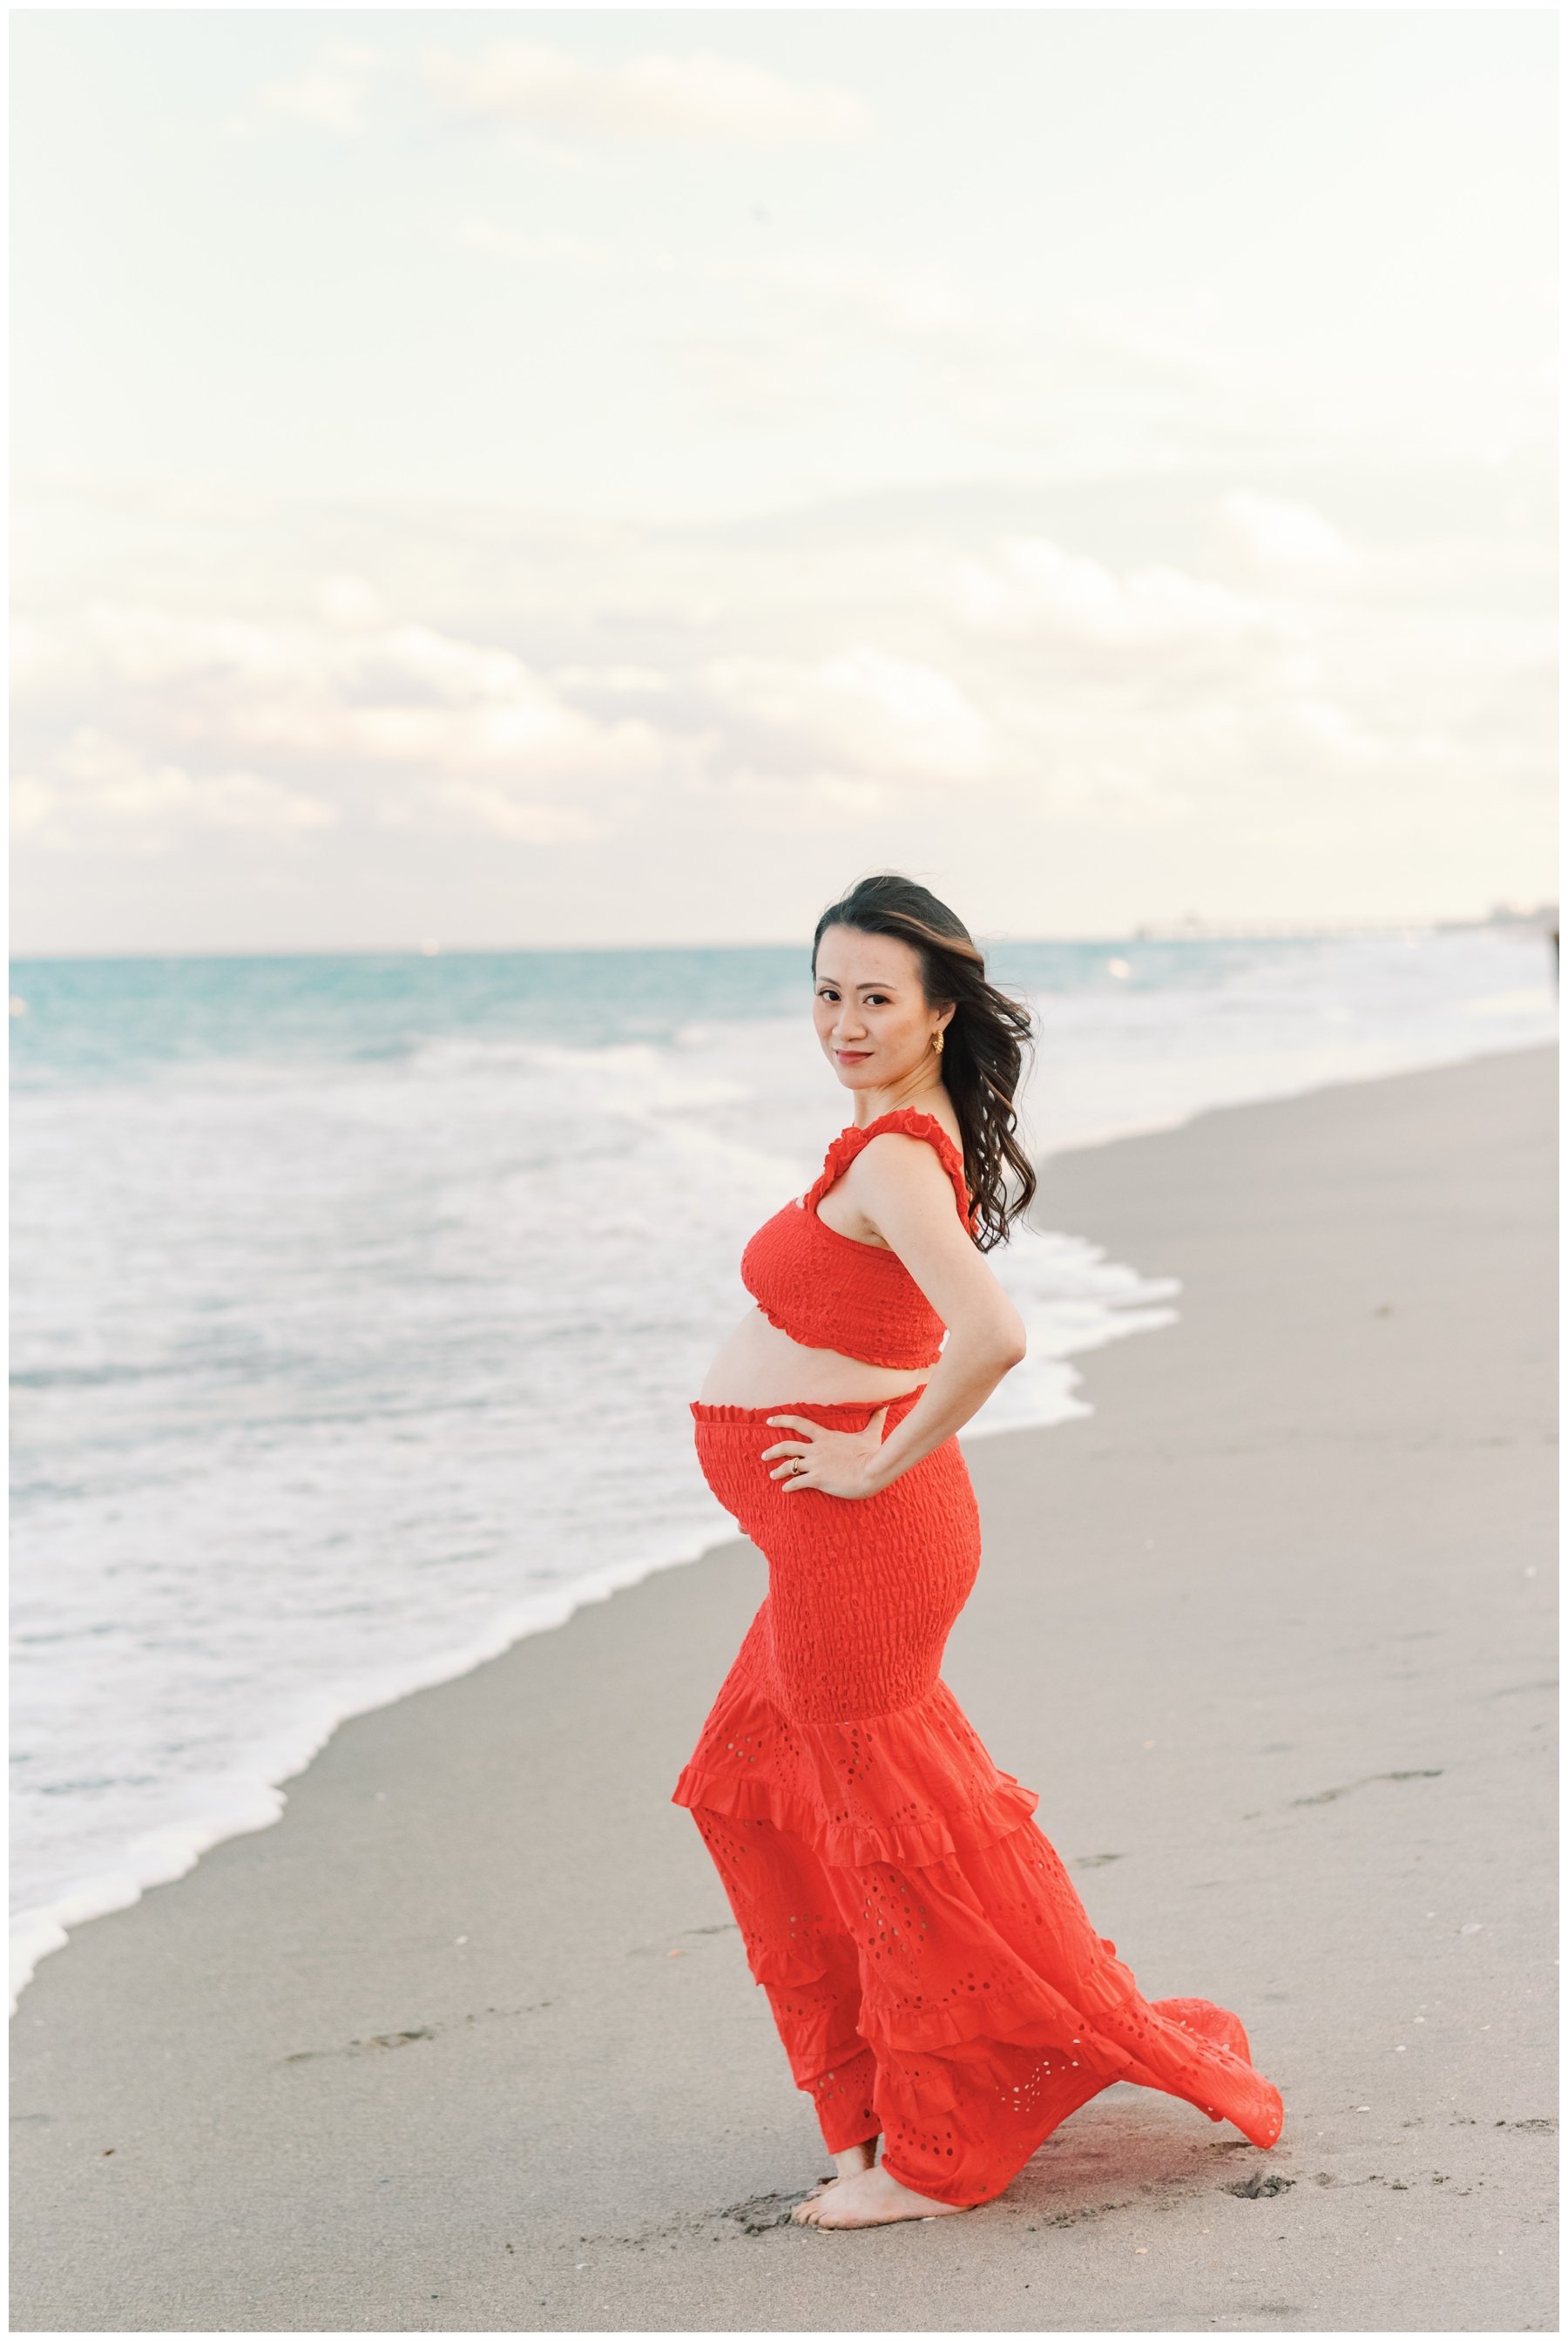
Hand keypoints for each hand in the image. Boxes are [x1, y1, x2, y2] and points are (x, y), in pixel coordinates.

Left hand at [760, 1409, 889, 1499]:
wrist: (873, 1471)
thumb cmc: (872, 1453)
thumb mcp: (872, 1434)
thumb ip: (875, 1420)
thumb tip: (885, 1406)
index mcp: (825, 1437)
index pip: (798, 1423)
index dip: (782, 1420)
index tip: (769, 1421)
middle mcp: (817, 1449)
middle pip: (787, 1446)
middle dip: (772, 1450)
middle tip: (763, 1455)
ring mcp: (816, 1464)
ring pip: (789, 1466)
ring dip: (778, 1471)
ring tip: (772, 1475)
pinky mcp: (818, 1479)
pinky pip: (797, 1483)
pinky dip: (789, 1486)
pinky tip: (785, 1489)